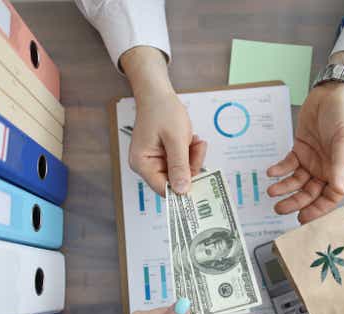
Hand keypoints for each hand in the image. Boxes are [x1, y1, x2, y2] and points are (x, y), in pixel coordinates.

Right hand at [121, 46, 206, 194]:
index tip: (200, 183)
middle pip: (174, 180)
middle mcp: (146, 165)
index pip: (163, 188)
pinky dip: (190, 153)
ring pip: (181, 172)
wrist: (158, 93)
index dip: (182, 188)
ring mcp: (155, 161)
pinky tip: (190, 140)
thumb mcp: (175, 139)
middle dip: (190, 166)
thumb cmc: (162, 110)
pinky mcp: (164, 156)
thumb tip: (182, 190)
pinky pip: (181, 163)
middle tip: (198, 149)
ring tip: (194, 141)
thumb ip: (179, 165)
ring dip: (192, 158)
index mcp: (142, 164)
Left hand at [266, 51, 343, 223]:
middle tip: (280, 208)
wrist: (334, 92)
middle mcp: (327, 169)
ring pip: (297, 181)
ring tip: (271, 192)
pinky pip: (288, 164)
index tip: (302, 218)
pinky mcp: (300, 149)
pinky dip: (280, 170)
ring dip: (284, 187)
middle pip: (310, 193)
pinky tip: (271, 173)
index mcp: (342, 171)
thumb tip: (339, 190)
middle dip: (295, 202)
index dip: (317, 209)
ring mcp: (313, 159)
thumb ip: (341, 167)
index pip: (330, 197)